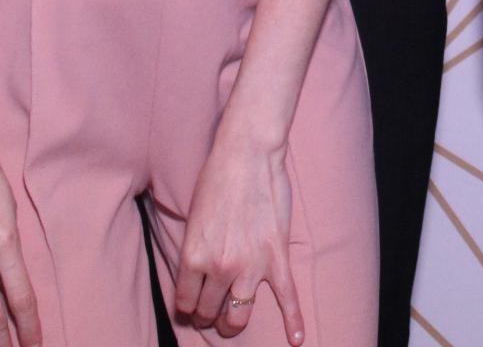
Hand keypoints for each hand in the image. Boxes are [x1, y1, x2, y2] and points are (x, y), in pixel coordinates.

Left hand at [175, 133, 303, 343]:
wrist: (248, 153)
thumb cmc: (216, 178)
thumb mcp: (193, 218)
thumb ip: (194, 251)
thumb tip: (196, 274)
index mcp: (193, 258)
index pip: (185, 302)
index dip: (188, 307)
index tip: (193, 304)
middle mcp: (219, 268)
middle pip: (210, 312)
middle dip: (209, 314)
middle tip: (212, 308)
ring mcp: (250, 265)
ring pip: (239, 315)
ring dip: (233, 322)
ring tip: (232, 320)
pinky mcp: (276, 257)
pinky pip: (287, 297)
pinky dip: (293, 320)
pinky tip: (297, 339)